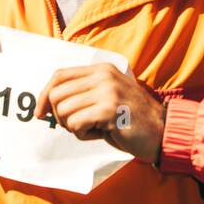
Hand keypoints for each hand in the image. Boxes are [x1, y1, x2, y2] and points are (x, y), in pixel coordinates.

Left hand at [36, 64, 165, 164]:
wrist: (163, 132)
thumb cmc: (131, 120)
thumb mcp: (107, 96)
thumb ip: (83, 93)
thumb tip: (47, 103)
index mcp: (101, 69)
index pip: (59, 76)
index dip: (43, 95)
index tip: (40, 113)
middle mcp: (103, 75)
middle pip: (56, 94)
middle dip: (60, 116)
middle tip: (79, 126)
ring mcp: (107, 90)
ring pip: (64, 111)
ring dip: (74, 127)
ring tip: (96, 128)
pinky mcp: (109, 109)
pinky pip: (75, 124)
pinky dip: (83, 134)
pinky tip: (102, 133)